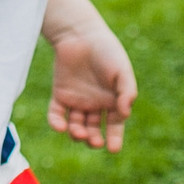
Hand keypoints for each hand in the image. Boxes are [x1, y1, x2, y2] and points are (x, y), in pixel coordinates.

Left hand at [46, 23, 136, 152]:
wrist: (81, 33)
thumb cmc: (106, 51)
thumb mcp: (122, 70)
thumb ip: (127, 91)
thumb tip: (125, 113)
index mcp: (112, 101)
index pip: (114, 126)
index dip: (115, 139)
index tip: (113, 149)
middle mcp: (95, 104)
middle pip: (93, 130)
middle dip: (93, 139)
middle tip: (94, 141)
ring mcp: (77, 100)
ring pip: (76, 125)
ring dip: (77, 134)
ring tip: (79, 132)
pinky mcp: (60, 94)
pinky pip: (57, 114)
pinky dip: (57, 123)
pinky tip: (61, 126)